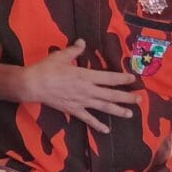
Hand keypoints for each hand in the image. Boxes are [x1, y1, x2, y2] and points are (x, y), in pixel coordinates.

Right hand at [21, 41, 139, 132]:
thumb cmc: (47, 69)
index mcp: (86, 76)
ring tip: (130, 113)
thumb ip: (74, 50)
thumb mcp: (60, 56)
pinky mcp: (74, 110)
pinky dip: (97, 125)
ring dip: (118, 111)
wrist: (33, 85)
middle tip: (139, 99)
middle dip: (127, 97)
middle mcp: (88, 90)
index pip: (109, 78)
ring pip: (104, 107)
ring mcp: (82, 102)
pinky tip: (106, 129)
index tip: (134, 79)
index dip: (123, 78)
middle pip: (111, 94)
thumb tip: (83, 42)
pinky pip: (88, 119)